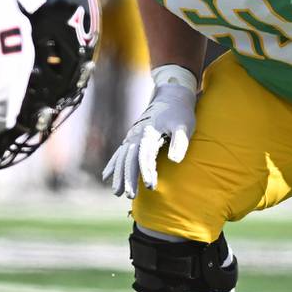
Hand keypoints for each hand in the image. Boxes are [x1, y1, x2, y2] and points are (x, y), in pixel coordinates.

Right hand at [102, 64, 197, 197]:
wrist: (171, 95)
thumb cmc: (180, 112)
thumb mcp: (184, 125)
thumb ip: (180, 143)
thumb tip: (175, 162)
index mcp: (149, 133)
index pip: (146, 156)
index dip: (147, 172)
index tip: (151, 187)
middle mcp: (137, 135)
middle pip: (129, 159)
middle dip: (128, 178)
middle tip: (129, 196)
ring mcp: (132, 136)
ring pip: (122, 158)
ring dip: (118, 175)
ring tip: (117, 193)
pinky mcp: (132, 137)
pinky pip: (119, 153)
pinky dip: (113, 164)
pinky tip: (106, 176)